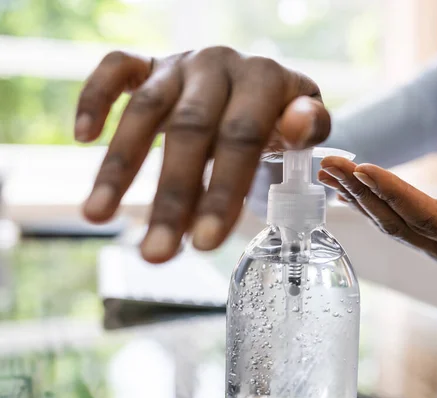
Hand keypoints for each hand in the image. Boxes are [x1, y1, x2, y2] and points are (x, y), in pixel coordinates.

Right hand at [75, 48, 330, 262]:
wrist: (256, 79)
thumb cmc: (280, 113)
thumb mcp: (306, 120)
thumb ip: (309, 127)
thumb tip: (299, 129)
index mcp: (263, 79)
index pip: (242, 137)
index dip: (223, 190)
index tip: (205, 242)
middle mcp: (218, 65)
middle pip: (189, 131)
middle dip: (172, 196)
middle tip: (157, 253)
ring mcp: (180, 63)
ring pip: (143, 110)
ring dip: (118, 166)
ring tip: (98, 215)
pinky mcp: (150, 63)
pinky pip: (114, 68)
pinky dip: (94, 97)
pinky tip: (84, 138)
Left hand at [318, 157, 436, 265]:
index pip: (423, 216)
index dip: (393, 193)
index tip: (363, 168)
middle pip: (392, 219)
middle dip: (360, 190)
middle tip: (330, 163)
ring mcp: (425, 244)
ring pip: (383, 219)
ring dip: (353, 193)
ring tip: (326, 169)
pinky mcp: (416, 234)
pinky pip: (384, 218)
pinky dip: (361, 199)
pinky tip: (339, 185)